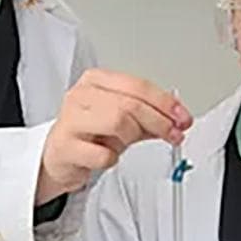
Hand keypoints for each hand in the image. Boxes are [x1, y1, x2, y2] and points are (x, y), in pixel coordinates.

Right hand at [37, 69, 191, 203]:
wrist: (58, 157)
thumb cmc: (90, 134)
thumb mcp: (123, 120)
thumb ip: (150, 117)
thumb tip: (179, 120)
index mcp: (95, 81)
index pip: (137, 85)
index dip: (165, 102)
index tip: (182, 117)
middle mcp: (81, 95)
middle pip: (130, 104)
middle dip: (158, 122)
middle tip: (173, 134)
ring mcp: (70, 119)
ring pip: (118, 122)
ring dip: (132, 137)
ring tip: (127, 143)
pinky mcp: (65, 146)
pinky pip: (103, 154)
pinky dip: (112, 159)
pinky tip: (106, 156)